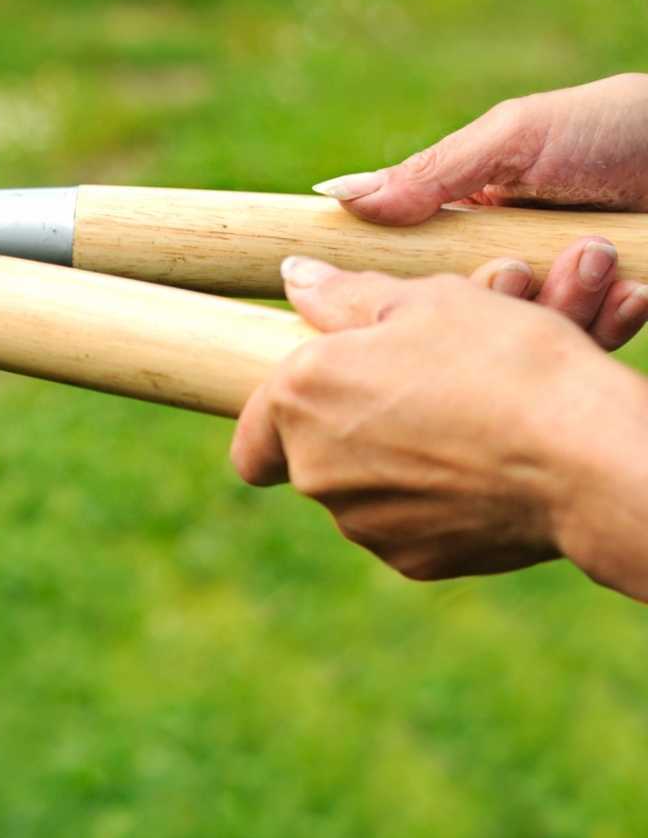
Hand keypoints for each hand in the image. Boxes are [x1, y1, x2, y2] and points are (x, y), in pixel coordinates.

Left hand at [231, 255, 647, 597]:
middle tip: (422, 398)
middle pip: (311, 457)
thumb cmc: (505, 364)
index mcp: (298, 399)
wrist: (585, 458)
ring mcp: (362, 523)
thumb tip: (294, 276)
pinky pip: (410, 525)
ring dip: (397, 464)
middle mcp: (314, 471)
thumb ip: (346, 295)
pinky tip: (484, 472)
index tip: (324, 405)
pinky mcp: (413, 560)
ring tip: (465, 428)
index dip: (280, 420)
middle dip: (356, 431)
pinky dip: (436, 503)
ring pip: (363, 492)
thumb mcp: (429, 300)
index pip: (252, 434)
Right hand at [315, 73, 647, 344]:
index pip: (414, 269)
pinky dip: (612, 321)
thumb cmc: (620, 126)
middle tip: (519, 269)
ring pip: (529, 335)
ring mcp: (561, 292)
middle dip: (497, 298)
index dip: (406, 287)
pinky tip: (634, 290)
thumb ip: (433, 171)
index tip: (398, 297)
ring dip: (564, 305)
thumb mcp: (517, 136)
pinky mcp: (610, 317)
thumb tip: (336, 198)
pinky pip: (592, 346)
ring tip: (599, 258)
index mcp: (471, 218)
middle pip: (468, 313)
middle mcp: (510, 261)